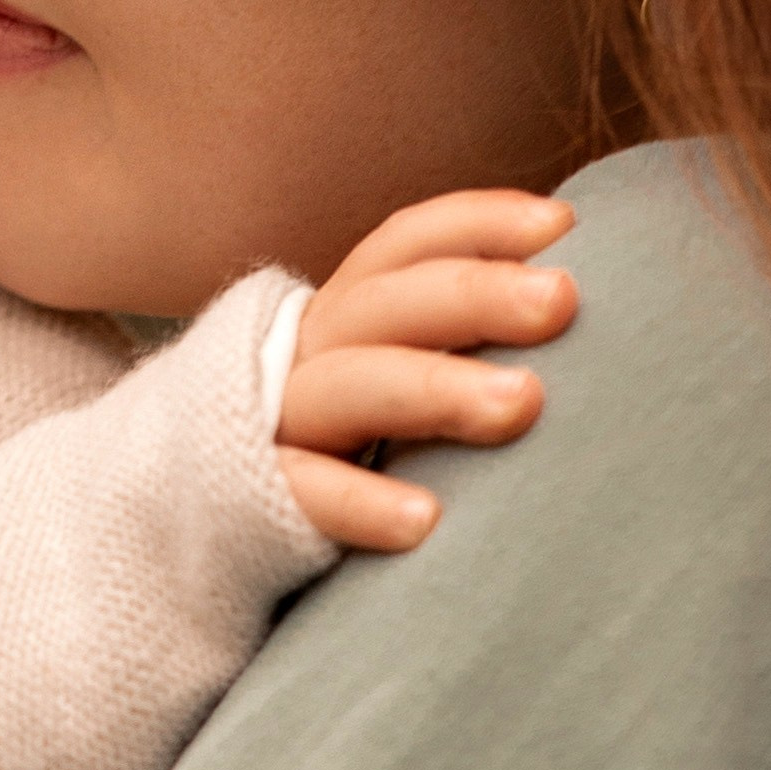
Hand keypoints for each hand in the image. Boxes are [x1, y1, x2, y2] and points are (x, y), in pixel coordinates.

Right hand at [276, 190, 577, 550]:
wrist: (191, 545)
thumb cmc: (346, 462)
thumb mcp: (391, 382)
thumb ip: (461, 349)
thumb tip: (579, 308)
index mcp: (344, 317)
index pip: (404, 247)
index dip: (478, 224)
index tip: (562, 227)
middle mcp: (305, 356)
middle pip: (385, 303)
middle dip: (475, 293)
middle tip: (561, 302)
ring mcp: (272, 426)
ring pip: (348, 386)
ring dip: (434, 387)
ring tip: (523, 405)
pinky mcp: (250, 503)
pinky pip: (303, 492)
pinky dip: (359, 502)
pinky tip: (426, 523)